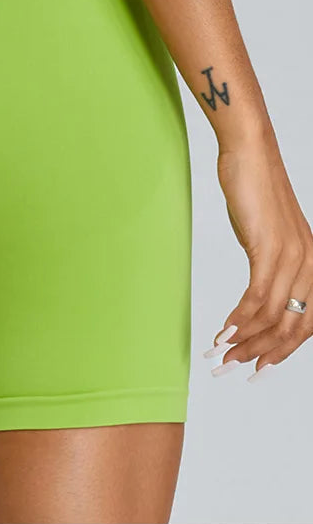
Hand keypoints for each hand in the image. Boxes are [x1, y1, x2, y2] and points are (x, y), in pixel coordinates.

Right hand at [204, 138, 312, 379]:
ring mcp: (293, 257)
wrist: (250, 155)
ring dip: (244, 340)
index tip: (257, 367)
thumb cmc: (256, 190)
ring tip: (219, 354)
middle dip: (262, 354)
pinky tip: (222, 330)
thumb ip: (270, 263)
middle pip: (292, 327)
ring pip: (273, 316)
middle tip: (233, 368)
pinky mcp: (270, 248)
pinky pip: (257, 296)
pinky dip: (239, 318)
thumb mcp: (269, 234)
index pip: (306, 323)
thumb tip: (259, 294)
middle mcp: (311, 265)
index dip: (283, 351)